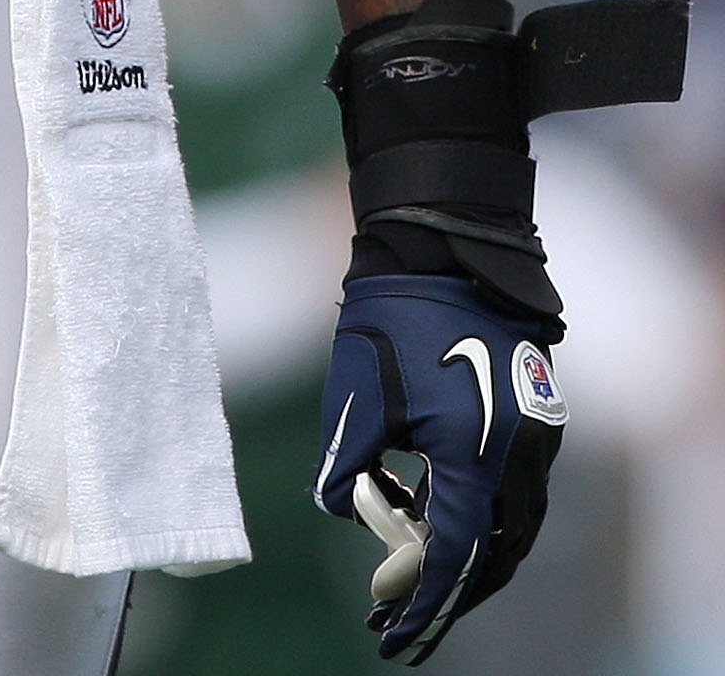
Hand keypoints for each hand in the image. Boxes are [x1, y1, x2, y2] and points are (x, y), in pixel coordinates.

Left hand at [314, 273, 564, 663]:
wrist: (441, 246)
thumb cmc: (389, 320)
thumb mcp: (352, 403)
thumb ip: (347, 472)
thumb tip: (351, 511)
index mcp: (478, 461)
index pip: (452, 561)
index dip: (418, 605)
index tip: (388, 637)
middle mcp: (520, 460)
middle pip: (492, 558)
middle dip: (445, 595)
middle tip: (399, 620)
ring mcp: (536, 439)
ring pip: (510, 528)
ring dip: (466, 557)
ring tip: (411, 573)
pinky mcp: (535, 418)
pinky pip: (514, 491)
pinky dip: (480, 516)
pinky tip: (432, 513)